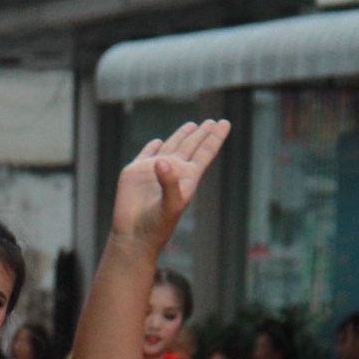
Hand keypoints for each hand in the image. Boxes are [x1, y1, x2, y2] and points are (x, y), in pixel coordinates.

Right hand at [110, 119, 229, 250]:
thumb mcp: (170, 205)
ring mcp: (153, 170)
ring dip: (181, 135)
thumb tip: (161, 161)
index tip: (225, 123)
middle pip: (191, 146)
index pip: (204, 152)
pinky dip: (152, 146)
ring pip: (171, 146)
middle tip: (212, 122)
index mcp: (187, 177)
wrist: (133, 236)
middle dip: (201, 133)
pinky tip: (158, 142)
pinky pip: (146, 154)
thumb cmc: (157, 225)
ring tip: (192, 126)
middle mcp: (173, 171)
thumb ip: (169, 183)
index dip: (214, 137)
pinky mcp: (134, 172)